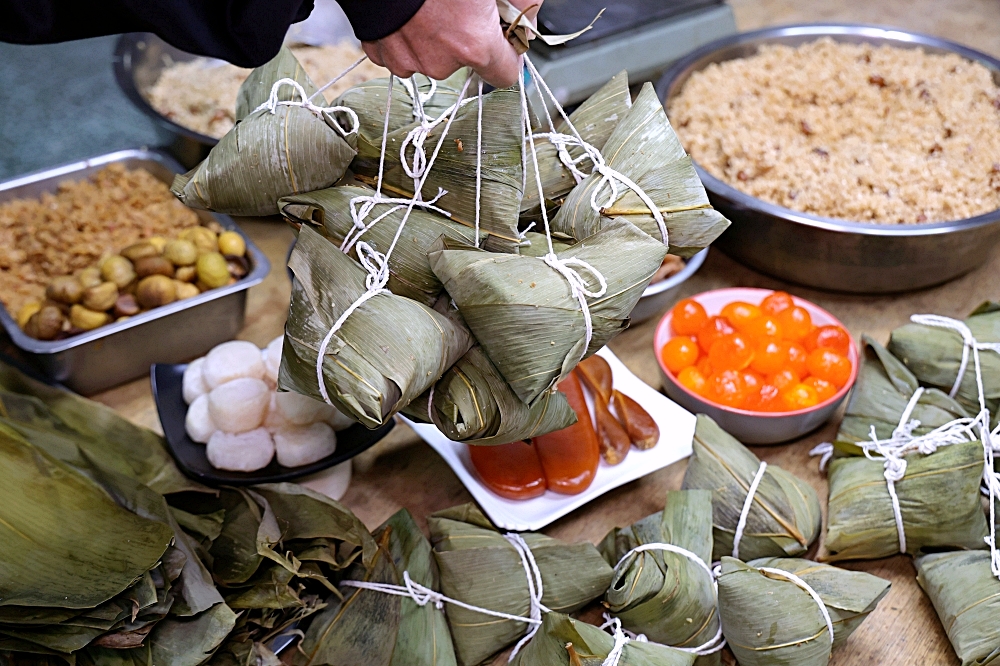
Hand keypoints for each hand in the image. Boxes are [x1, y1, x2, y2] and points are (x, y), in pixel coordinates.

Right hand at [362, 0, 540, 87]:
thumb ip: (522, 3)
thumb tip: (528, 22)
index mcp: (474, 45)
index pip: (506, 74)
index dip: (508, 53)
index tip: (503, 38)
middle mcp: (440, 61)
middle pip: (466, 61)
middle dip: (466, 37)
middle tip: (458, 5)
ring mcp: (406, 59)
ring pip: (431, 55)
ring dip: (434, 35)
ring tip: (428, 5)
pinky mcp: (380, 51)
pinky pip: (401, 51)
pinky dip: (406, 35)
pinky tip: (407, 11)